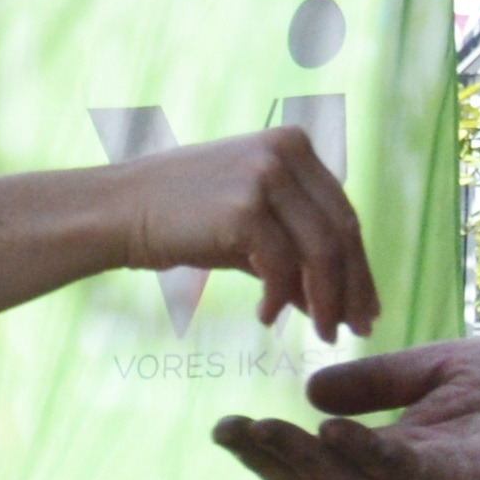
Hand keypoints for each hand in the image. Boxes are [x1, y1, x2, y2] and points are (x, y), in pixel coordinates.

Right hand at [108, 128, 380, 342]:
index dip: (359, 266)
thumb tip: (337, 305)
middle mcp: (285, 152)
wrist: (115, 211)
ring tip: (322, 334)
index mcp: (292, 145)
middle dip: (352, 288)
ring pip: (320, 251)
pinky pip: (282, 265)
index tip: (364, 305)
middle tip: (358, 329)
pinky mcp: (243, 207)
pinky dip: (280, 297)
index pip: (342, 214)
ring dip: (325, 300)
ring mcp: (265, 176)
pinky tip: (267, 317)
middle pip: (340, 232)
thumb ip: (294, 257)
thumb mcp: (247, 232)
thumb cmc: (178, 220)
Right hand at [209, 333, 479, 479]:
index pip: (322, 460)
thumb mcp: (437, 371)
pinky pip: (406, 477)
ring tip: (259, 432)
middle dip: (271, 460)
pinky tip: (330, 430)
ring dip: (303, 461)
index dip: (274, 449)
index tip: (228, 425)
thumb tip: (309, 391)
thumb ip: (380, 383)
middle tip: (226, 433)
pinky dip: (364, 455)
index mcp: (397, 456)